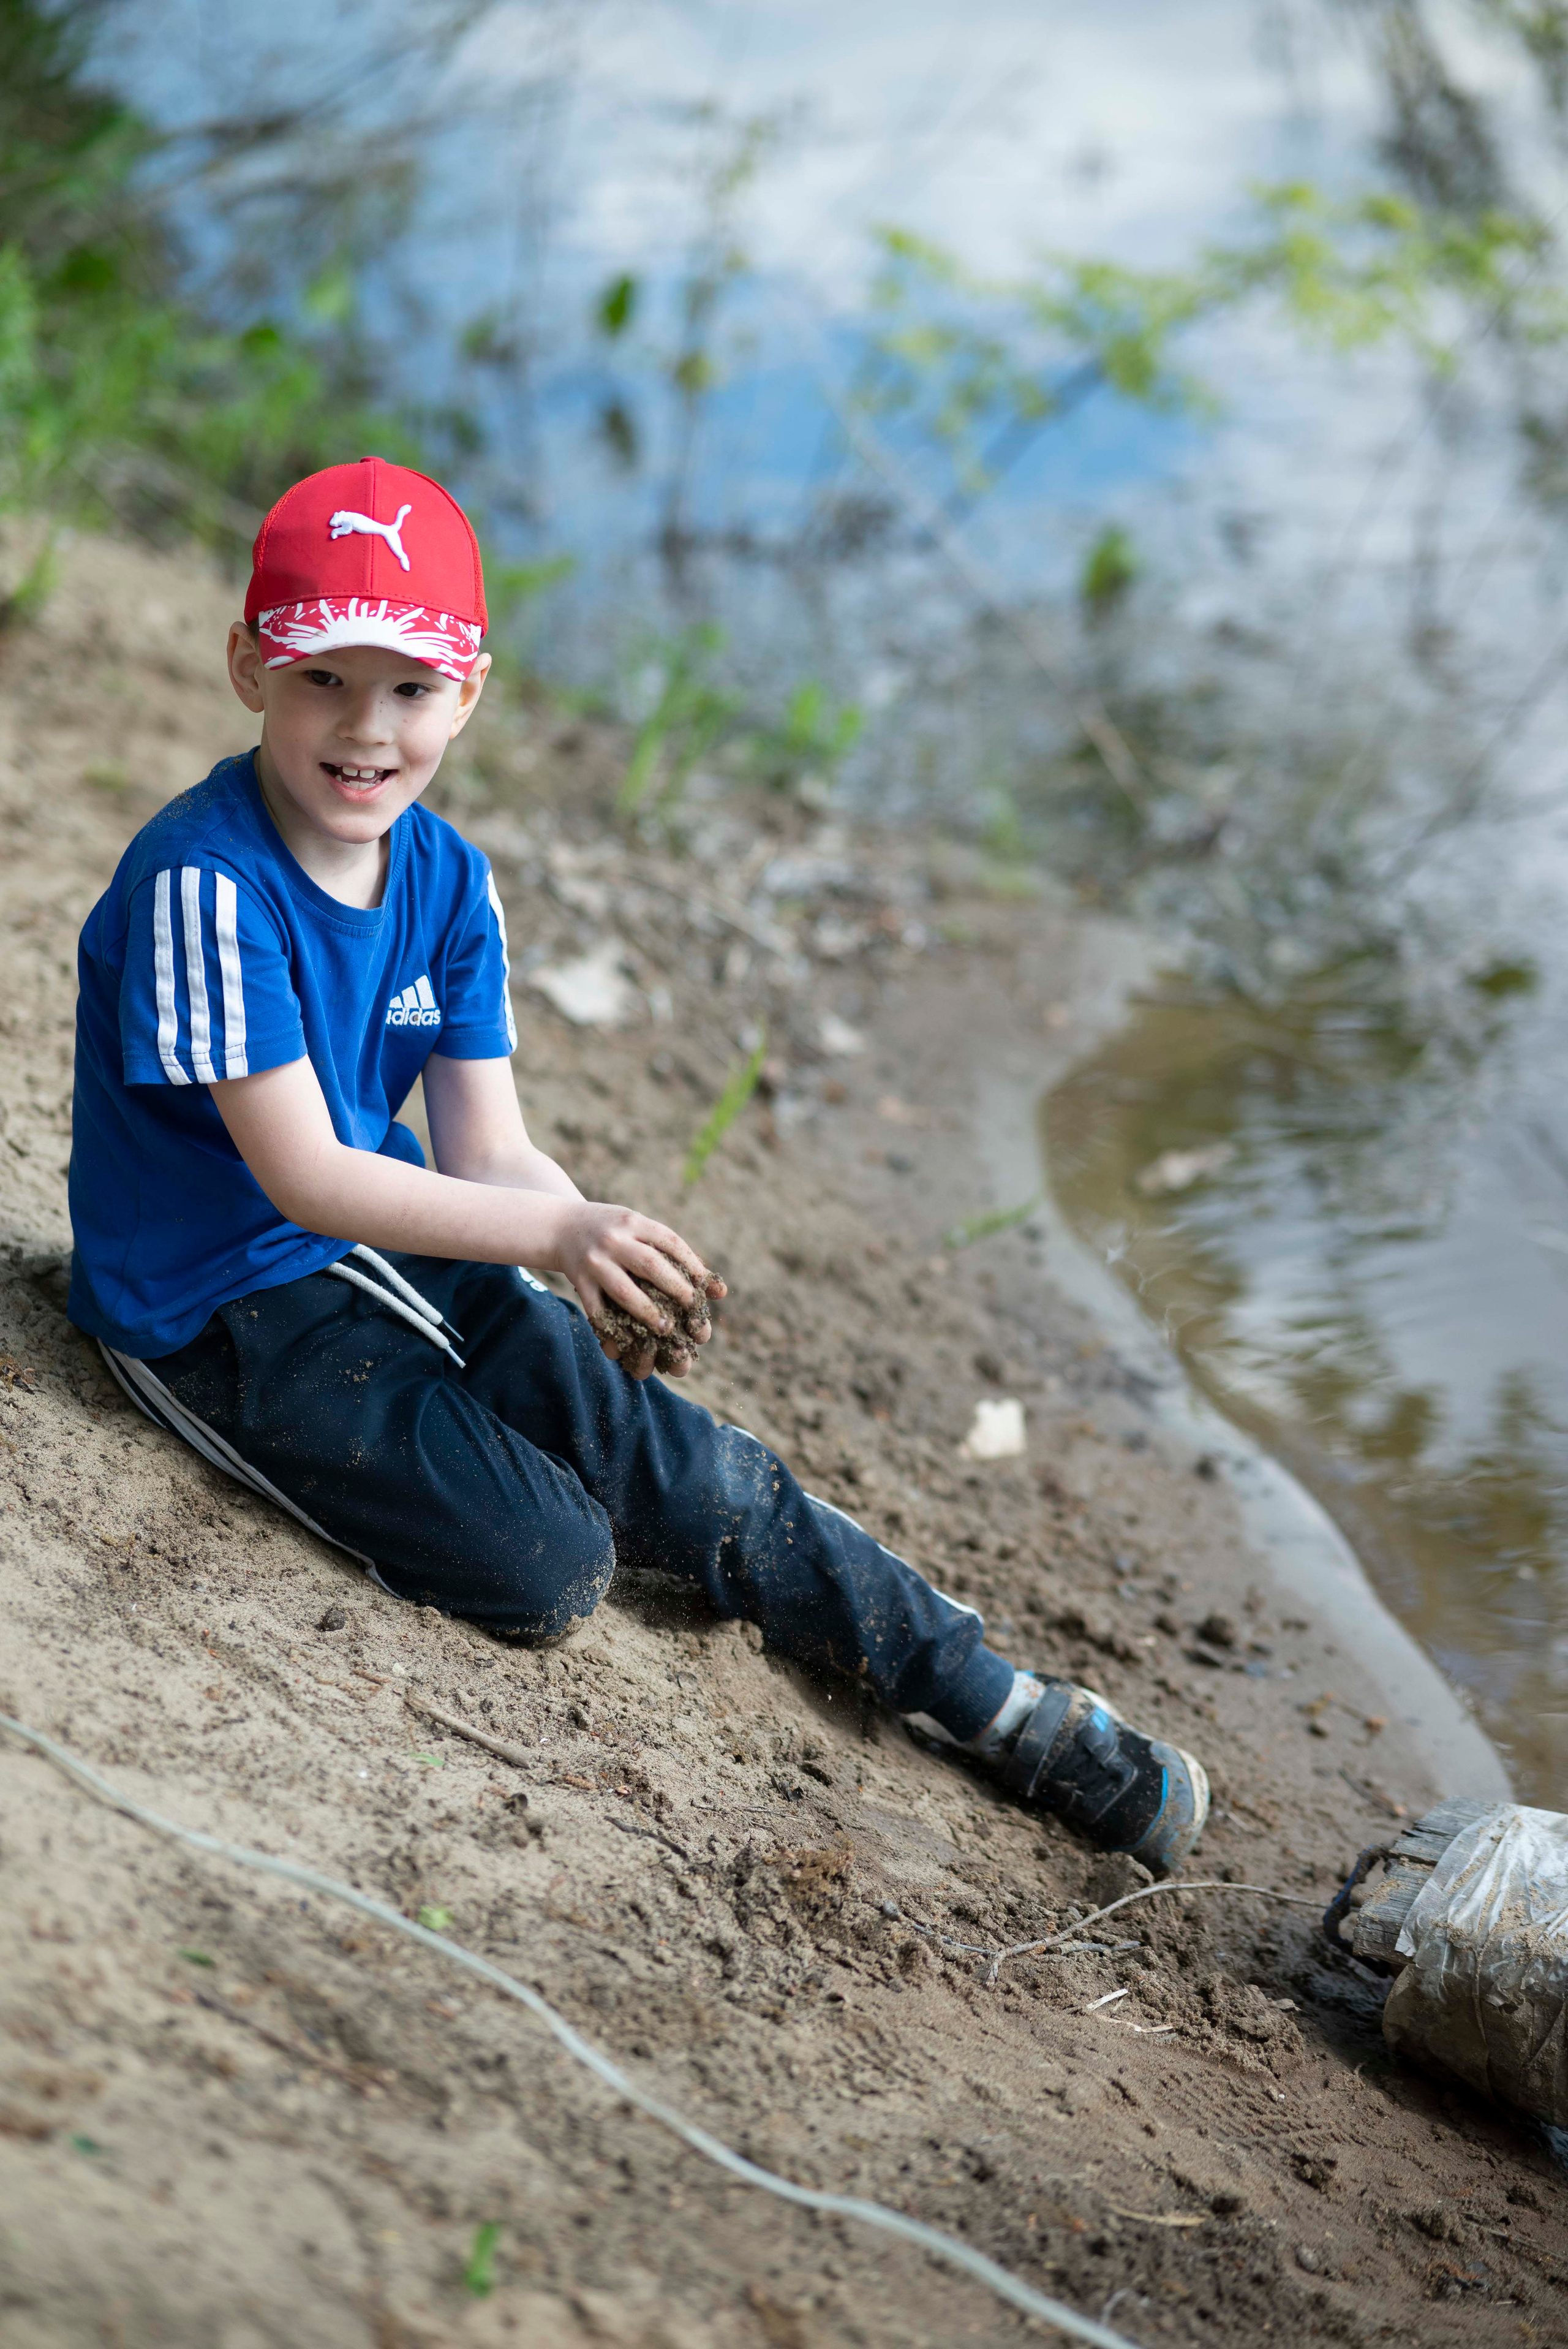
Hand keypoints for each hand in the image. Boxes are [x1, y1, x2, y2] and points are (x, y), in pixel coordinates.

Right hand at [553, 1202, 725, 1376]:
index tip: (708, 1285)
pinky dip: (611, 1327)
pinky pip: (596, 1309)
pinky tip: (626, 1341)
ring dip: (647, 1311)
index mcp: (633, 1222)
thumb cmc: (609, 1229)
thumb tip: (716, 1287)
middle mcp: (613, 1239)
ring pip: (624, 1291)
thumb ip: (668, 1248)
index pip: (669, 1241)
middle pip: (650, 1264)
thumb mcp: (635, 1224)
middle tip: (692, 1307)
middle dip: (675, 1287)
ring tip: (665, 1327)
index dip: (692, 1264)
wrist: (558, 1225)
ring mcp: (594, 1261)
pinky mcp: (579, 1280)